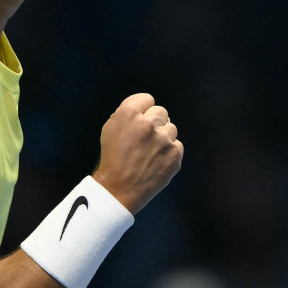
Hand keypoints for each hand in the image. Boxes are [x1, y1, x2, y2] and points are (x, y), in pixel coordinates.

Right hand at [93, 93, 182, 213]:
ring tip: (151, 151)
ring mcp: (164, 139)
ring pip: (171, 128)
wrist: (119, 188)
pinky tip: (157, 160)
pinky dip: (169, 152)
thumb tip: (141, 110)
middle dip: (155, 122)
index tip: (141, 120)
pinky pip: (177, 145)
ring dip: (163, 137)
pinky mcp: (175, 154)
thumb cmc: (112, 158)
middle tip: (146, 137)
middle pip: (161, 112)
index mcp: (129, 114)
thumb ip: (125, 114)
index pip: (147, 99)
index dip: (143, 109)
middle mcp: (148, 123)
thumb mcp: (109, 129)